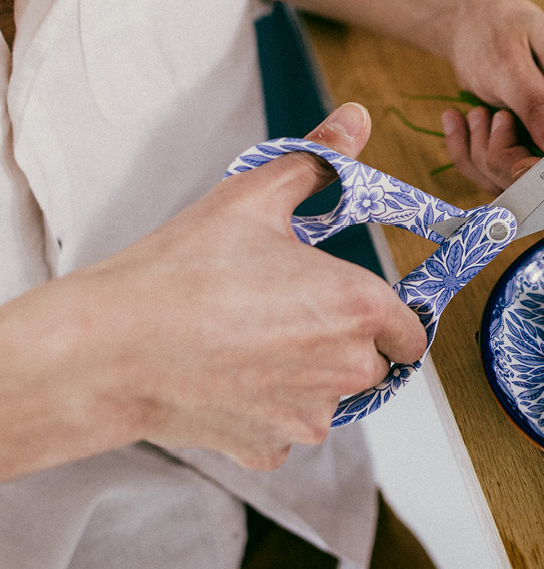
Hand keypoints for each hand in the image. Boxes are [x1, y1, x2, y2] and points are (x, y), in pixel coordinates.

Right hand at [0, 104, 426, 480]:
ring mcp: (309, 416)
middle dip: (342, 346)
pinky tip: (226, 378)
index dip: (385, 318)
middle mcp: (348, 370)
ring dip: (304, 380)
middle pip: (372, 366)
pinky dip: (264, 410)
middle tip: (285, 317)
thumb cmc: (182, 270)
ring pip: (328, 399)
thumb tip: (356, 120)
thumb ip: (319, 159)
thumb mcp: (254, 196)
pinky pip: (284, 429)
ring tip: (247, 344)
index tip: (349, 307)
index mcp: (360, 308)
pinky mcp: (271, 448)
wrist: (109, 346)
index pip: (410, 332)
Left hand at [267, 0, 543, 194]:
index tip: (540, 181)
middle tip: (482, 127)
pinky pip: (503, 175)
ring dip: (487, 160)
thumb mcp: (507, 65)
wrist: (460, 8)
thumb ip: (543, 112)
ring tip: (468, 119)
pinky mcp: (525, 142)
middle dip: (512, 165)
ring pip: (529, 184)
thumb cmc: (487, 23)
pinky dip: (475, 157)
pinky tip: (459, 124)